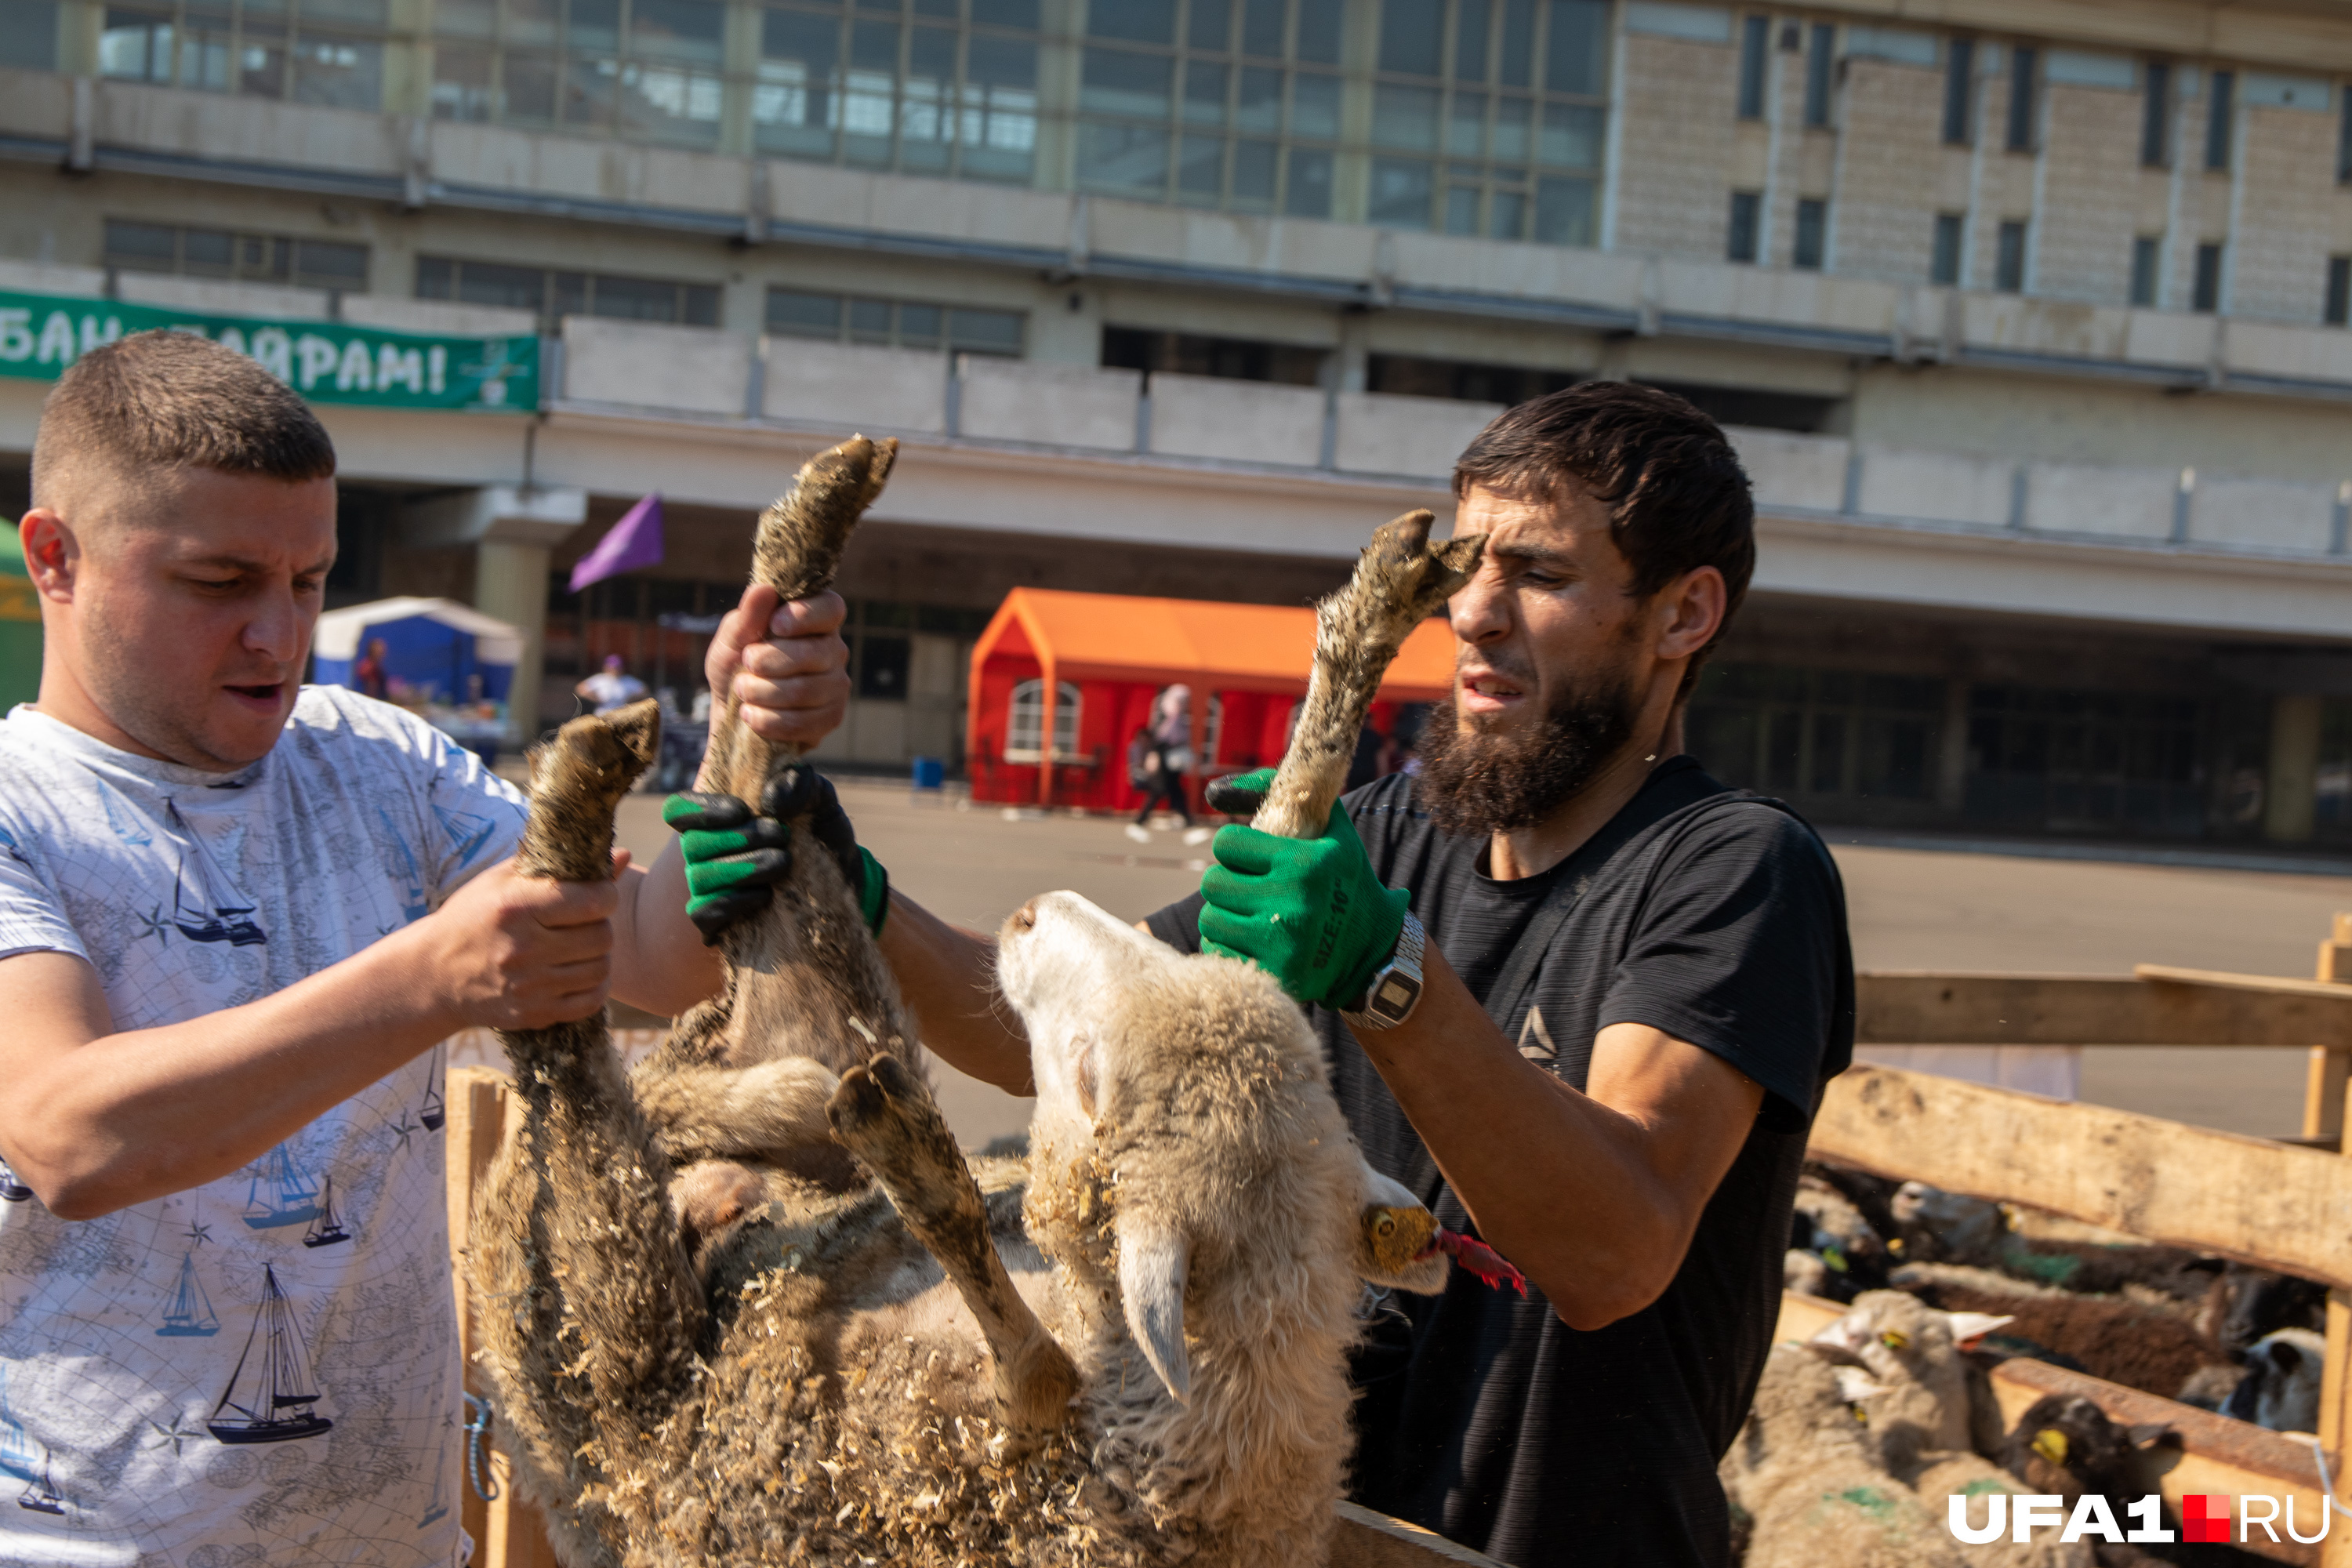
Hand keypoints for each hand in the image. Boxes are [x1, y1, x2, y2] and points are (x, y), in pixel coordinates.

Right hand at [415, 857, 618, 1029]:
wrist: (432, 976)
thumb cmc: (472, 918)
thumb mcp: (503, 882)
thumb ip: (560, 865)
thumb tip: (623, 855)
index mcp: (516, 907)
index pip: (592, 901)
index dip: (607, 894)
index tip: (600, 893)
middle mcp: (522, 948)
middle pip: (602, 936)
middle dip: (601, 924)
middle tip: (586, 921)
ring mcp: (528, 986)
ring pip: (600, 969)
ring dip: (598, 955)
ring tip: (580, 945)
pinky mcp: (532, 1013)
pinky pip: (591, 1001)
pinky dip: (594, 986)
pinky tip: (578, 972)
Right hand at [665, 766, 887, 940]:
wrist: (842, 880)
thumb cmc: (820, 832)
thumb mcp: (819, 799)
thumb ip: (798, 785)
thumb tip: (770, 800)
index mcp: (717, 819)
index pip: (677, 810)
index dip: (700, 809)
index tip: (742, 810)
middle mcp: (705, 853)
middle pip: (692, 843)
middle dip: (739, 838)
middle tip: (781, 835)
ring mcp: (708, 890)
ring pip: (699, 877)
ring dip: (743, 867)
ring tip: (783, 862)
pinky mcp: (716, 923)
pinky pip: (703, 913)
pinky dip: (732, 902)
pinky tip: (765, 895)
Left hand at [706, 585, 849, 746]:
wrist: (733, 710)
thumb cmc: (735, 665)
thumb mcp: (731, 639)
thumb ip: (747, 617)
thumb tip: (763, 589)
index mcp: (815, 621)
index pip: (831, 608)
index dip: (806, 615)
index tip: (775, 625)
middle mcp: (833, 650)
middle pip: (817, 652)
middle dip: (772, 660)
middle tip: (746, 662)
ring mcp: (836, 685)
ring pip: (807, 690)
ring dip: (764, 692)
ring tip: (742, 690)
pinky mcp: (831, 717)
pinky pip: (805, 722)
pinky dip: (770, 720)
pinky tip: (751, 714)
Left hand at [1197, 769, 1406, 1011]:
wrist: (1373, 951)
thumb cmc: (1344, 880)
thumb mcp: (1332, 829)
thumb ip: (1284, 792)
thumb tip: (1216, 790)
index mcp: (1305, 862)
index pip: (1226, 844)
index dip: (1234, 848)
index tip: (1248, 856)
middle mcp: (1293, 903)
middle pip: (1212, 883)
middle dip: (1227, 883)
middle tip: (1248, 888)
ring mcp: (1282, 943)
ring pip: (1210, 919)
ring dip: (1223, 915)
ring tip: (1249, 915)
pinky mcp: (1273, 975)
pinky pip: (1217, 953)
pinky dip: (1227, 947)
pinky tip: (1251, 942)